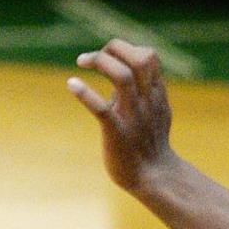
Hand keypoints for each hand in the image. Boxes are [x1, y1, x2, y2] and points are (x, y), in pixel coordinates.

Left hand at [67, 39, 173, 195]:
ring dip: (100, 61)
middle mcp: (147, 102)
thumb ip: (141, 92)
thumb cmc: (149, 145)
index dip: (126, 48)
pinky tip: (72, 84)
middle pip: (138, 59)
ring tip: (82, 62)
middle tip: (91, 59)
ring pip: (122, 77)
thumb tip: (119, 73)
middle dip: (113, 48)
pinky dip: (85, 93)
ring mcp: (133, 117)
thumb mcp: (153, 112)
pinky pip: (102, 110)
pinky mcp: (118, 134)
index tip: (107, 57)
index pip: (149, 56)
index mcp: (155, 95)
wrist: (156, 179)